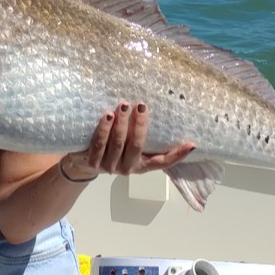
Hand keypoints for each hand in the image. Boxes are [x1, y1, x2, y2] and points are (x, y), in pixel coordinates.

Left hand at [60, 101, 195, 180]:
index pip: (162, 162)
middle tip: (142, 106)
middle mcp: (127, 168)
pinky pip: (99, 144)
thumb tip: (153, 110)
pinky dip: (104, 129)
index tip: (192, 144)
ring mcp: (109, 167)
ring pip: (117, 144)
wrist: (83, 163)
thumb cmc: (112, 149)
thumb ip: (140, 135)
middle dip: (140, 125)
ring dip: (121, 123)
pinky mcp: (93, 163)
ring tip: (124, 105)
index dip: (178, 155)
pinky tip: (107, 116)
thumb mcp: (128, 145)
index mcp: (141, 165)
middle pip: (136, 146)